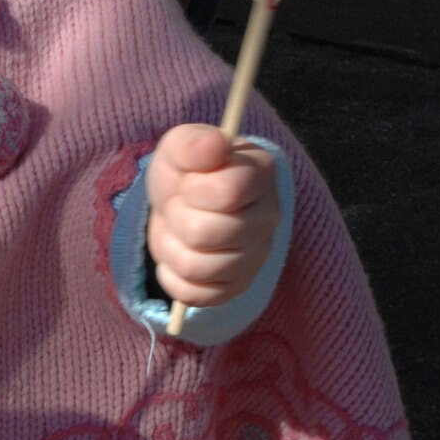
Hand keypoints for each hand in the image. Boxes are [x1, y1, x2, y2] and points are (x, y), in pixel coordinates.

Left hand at [145, 125, 279, 306]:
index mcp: (261, 174)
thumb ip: (193, 144)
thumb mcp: (180, 149)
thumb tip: (214, 144)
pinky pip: (194, 295)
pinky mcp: (237, 287)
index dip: (194, 188)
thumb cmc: (187, 173)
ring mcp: (256, 257)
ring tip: (178, 229)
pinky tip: (179, 254)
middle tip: (180, 206)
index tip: (189, 182)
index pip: (227, 191)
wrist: (185, 202)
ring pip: (196, 268)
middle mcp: (269, 218)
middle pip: (204, 233)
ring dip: (171, 247)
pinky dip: (172, 277)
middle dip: (176, 217)